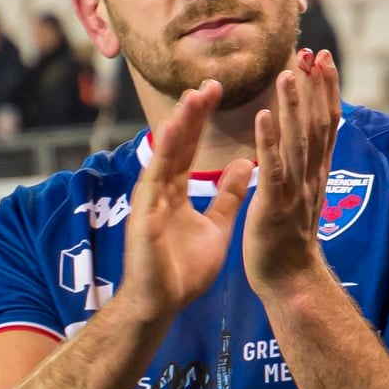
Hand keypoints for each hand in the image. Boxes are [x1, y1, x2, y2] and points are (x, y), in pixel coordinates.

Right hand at [119, 80, 251, 325]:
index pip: (188, 148)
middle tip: (209, 82)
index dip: (201, 120)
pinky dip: (163, 156)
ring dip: (178, 126)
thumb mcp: (215, 227)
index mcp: (175, 193)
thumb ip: (227, 197)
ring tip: (193, 97)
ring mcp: (150, 202)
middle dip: (192, 113)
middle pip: (176, 144)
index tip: (216, 91)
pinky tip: (171, 133)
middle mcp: (160, 191)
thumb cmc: (182, 273)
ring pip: (165, 156)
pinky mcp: (144, 216)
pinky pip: (155, 181)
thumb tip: (244, 165)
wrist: (162, 306)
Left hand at [243, 48, 340, 295]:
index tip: (323, 59)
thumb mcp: (301, 194)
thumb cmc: (288, 238)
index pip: (326, 123)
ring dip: (292, 105)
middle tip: (313, 52)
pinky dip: (268, 140)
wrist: (289, 279)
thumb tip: (306, 139)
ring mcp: (295, 190)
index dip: (326, 90)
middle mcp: (311, 176)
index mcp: (315, 172)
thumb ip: (304, 165)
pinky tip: (263, 115)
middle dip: (316, 87)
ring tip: (287, 73)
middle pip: (318, 124)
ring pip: (297, 141)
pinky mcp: (274, 205)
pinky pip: (273, 168)